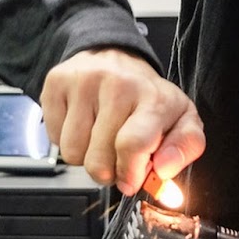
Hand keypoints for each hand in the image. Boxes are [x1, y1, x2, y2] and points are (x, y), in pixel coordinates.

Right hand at [39, 47, 204, 193]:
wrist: (115, 57)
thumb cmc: (146, 96)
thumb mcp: (182, 119)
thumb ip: (185, 148)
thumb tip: (163, 170)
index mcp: (153, 98)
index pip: (133, 145)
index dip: (129, 174)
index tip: (130, 181)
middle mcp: (117, 85)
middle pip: (98, 159)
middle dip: (107, 170)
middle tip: (115, 156)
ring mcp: (83, 82)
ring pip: (71, 153)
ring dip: (85, 156)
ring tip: (98, 138)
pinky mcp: (56, 83)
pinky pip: (53, 138)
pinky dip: (66, 140)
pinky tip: (82, 124)